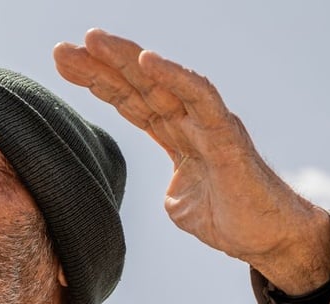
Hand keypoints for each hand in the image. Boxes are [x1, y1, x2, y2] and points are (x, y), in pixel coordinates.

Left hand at [54, 29, 329, 294]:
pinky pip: (200, 97)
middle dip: (99, 65)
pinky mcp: (227, 135)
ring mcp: (207, 124)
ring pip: (162, 82)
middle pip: (138, 85)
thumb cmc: (231, 219)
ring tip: (93, 40)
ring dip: (126, 59)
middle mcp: (190, 121)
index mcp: (176, 136)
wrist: (268, 239)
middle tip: (61, 49)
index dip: (97, 82)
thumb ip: (168, 188)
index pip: (130, 101)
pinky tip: (147, 60)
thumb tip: (165, 189)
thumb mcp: (181, 207)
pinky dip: (174, 76)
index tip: (62, 64)